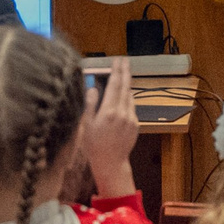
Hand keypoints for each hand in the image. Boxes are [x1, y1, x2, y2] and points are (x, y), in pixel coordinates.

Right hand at [80, 61, 139, 197]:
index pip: (114, 85)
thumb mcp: (87, 125)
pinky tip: (122, 99)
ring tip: (122, 77)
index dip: (116, 71)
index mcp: (109, 111)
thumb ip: (90, 104)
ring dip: (126, 86)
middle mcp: (123, 113)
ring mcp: (131, 118)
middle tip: (124, 60)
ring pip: (130, 96)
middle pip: (125, 87)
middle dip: (125, 72)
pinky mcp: (136, 124)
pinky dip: (127, 100)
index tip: (117, 60)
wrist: (111, 163)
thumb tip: (93, 88)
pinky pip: (132, 107)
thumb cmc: (94, 145)